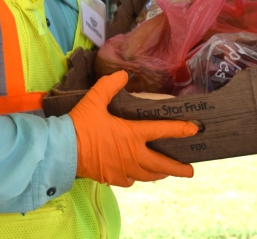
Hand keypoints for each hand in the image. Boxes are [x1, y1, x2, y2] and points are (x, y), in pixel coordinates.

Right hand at [68, 71, 197, 186]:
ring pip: (148, 175)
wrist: (63, 151)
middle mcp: (133, 156)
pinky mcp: (113, 179)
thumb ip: (110, 85)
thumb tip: (123, 75)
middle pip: (162, 165)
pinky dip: (137, 177)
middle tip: (190, 170)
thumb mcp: (94, 99)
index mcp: (132, 135)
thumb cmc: (80, 124)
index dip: (180, 130)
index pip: (162, 131)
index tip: (194, 130)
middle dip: (178, 168)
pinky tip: (135, 174)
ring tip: (165, 172)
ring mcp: (124, 170)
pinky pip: (131, 180)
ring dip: (159, 173)